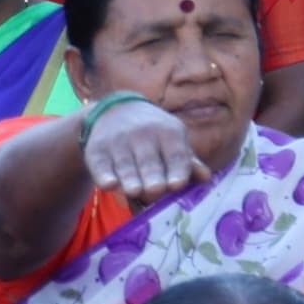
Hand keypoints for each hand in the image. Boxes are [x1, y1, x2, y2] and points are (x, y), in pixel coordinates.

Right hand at [82, 97, 206, 204]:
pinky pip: (100, 165)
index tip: (177, 184)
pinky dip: (104, 175)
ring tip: (135, 191)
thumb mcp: (173, 140)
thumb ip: (187, 162)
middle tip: (156, 191)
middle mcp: (143, 134)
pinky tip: (109, 185)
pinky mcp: (96, 150)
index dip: (177, 169)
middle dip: (153, 177)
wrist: (115, 111)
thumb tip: (206, 178)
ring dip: (130, 179)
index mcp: (169, 132)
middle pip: (150, 162)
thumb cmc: (154, 135)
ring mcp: (118, 142)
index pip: (176, 154)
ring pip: (126, 166)